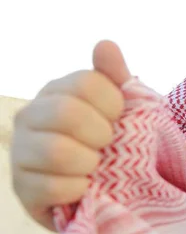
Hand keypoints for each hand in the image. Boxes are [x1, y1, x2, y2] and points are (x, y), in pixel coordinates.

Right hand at [10, 41, 129, 230]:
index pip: (86, 82)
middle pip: (67, 113)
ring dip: (89, 163)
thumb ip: (114, 77)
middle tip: (106, 144)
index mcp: (56, 91)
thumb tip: (106, 44)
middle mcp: (29, 116)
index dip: (112, 104)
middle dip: (100, 133)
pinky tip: (84, 186)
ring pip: (56, 151)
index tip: (117, 119)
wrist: (99, 187)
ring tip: (94, 166)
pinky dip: (78, 189)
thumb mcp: (117, 108)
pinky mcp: (22, 189)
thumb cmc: (106, 140)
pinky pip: (51, 188)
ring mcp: (20, 152)